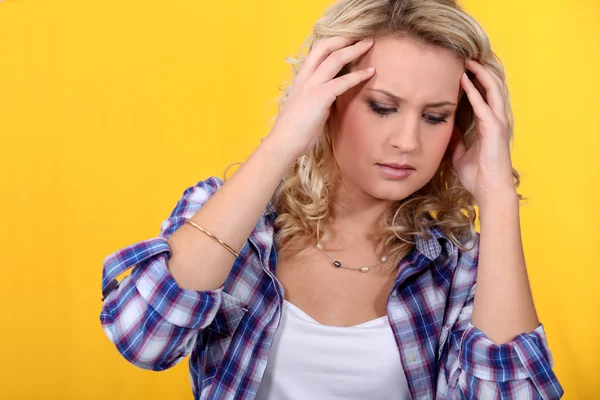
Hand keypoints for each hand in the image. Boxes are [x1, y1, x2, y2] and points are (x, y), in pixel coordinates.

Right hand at [265, 36, 375, 160]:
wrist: (283, 143)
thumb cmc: (294, 132)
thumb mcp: (306, 110)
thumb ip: (317, 100)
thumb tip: (331, 100)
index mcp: (301, 80)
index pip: (316, 53)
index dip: (332, 43)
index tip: (347, 40)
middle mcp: (305, 78)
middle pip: (325, 47)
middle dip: (344, 38)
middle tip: (360, 34)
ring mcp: (312, 85)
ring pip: (335, 58)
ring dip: (354, 49)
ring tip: (369, 43)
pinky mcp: (320, 96)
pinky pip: (343, 81)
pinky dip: (358, 75)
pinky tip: (370, 72)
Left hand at [449, 59, 516, 204]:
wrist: (489, 191)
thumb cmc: (477, 175)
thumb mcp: (459, 153)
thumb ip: (455, 139)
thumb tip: (445, 128)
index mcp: (488, 125)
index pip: (483, 96)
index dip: (475, 81)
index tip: (461, 69)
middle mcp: (495, 120)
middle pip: (491, 87)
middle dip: (480, 71)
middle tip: (465, 57)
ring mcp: (497, 123)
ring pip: (492, 90)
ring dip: (480, 74)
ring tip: (468, 61)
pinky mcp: (494, 129)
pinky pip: (484, 105)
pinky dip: (474, 91)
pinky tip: (464, 79)